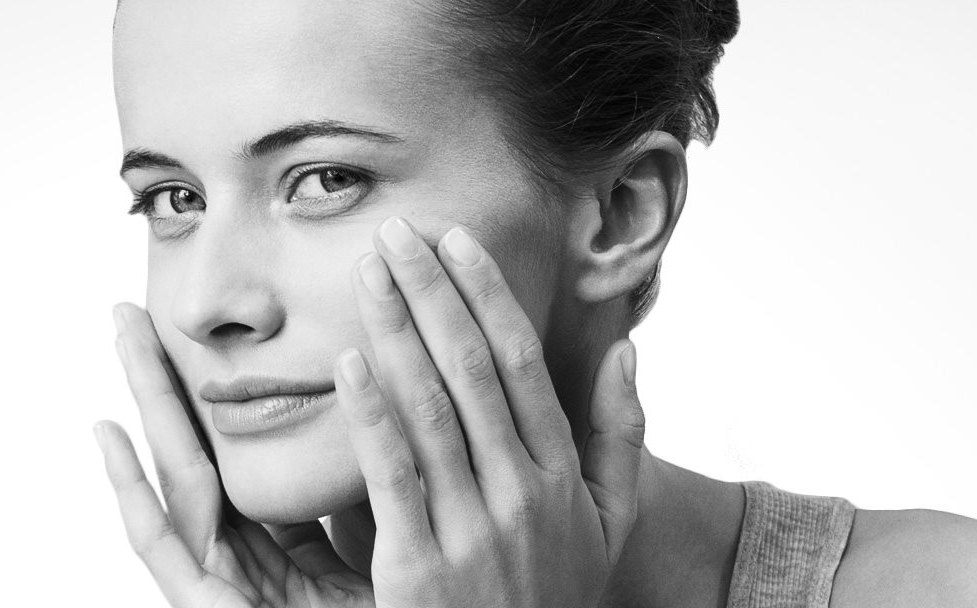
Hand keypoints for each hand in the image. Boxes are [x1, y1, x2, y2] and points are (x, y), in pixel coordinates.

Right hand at [97, 304, 374, 606]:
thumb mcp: (393, 548)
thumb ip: (380, 494)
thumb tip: (403, 413)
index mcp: (287, 549)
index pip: (246, 457)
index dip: (224, 396)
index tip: (209, 331)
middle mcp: (248, 563)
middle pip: (203, 454)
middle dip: (168, 384)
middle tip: (134, 311)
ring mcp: (227, 588)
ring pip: (177, 480)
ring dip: (144, 408)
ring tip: (120, 339)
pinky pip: (161, 548)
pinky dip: (129, 489)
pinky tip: (107, 433)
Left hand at [343, 217, 643, 606]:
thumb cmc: (557, 593)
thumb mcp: (611, 520)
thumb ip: (621, 435)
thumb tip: (626, 350)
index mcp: (560, 472)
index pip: (520, 362)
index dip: (487, 295)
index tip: (456, 240)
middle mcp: (521, 490)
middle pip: (470, 369)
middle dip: (430, 292)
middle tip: (395, 231)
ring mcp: (473, 528)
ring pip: (431, 408)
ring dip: (396, 331)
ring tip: (368, 273)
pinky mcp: (420, 567)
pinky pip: (394, 478)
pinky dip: (372, 416)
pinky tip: (350, 362)